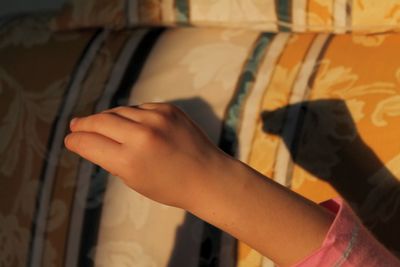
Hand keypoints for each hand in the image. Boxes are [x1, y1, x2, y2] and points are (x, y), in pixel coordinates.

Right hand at [64, 103, 229, 208]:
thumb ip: (110, 158)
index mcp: (129, 160)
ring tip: (99, 123)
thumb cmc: (169, 186)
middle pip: (99, 121)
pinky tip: (129, 123)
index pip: (88, 143)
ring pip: (119, 111)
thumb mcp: (133, 180)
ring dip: (107, 118)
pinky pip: (139, 108)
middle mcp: (141, 135)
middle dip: (84, 124)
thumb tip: (88, 138)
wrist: (208, 176)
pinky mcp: (169, 108)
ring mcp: (157, 117)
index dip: (75, 141)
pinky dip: (131, 116)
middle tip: (75, 125)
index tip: (70, 139)